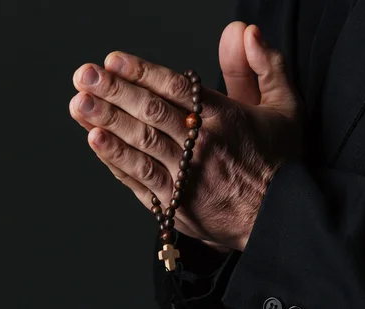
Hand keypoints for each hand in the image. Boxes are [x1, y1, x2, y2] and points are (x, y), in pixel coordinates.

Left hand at [69, 23, 303, 250]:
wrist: (279, 221)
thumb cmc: (278, 161)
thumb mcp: (285, 107)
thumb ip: (264, 66)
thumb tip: (243, 30)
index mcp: (225, 118)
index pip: (175, 88)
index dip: (141, 72)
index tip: (112, 61)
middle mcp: (203, 146)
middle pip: (151, 113)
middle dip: (114, 92)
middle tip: (84, 76)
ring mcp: (186, 177)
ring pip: (140, 144)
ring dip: (107, 122)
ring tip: (79, 104)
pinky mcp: (175, 204)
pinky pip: (139, 178)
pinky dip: (116, 159)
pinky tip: (95, 141)